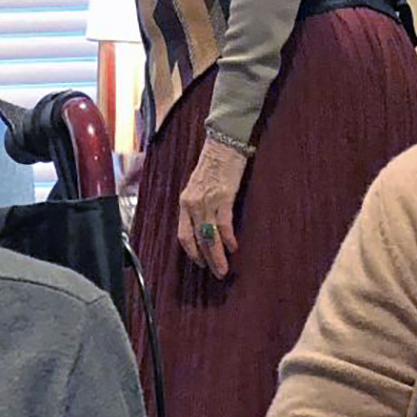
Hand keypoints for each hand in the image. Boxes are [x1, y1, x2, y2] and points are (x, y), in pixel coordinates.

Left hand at [175, 139, 247, 279]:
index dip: (191, 252)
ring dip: (217, 256)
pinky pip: (223, 225)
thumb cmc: (213, 165)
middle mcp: (192, 204)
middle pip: (197, 240)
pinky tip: (232, 247)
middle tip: (216, 273)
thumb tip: (205, 226)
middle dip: (206, 260)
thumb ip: (198, 206)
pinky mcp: (224, 197)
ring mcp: (207, 202)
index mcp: (185, 203)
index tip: (200, 263)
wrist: (224, 144)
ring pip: (209, 236)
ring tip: (224, 268)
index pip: (183, 235)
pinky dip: (227, 239)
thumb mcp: (198, 187)